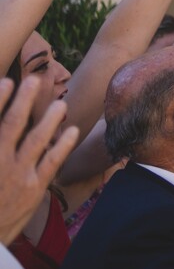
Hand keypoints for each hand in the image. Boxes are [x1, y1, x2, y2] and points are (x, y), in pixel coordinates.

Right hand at [0, 76, 80, 243]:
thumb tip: (4, 128)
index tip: (6, 81)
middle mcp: (0, 162)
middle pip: (11, 125)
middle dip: (23, 101)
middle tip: (34, 79)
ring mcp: (17, 176)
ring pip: (36, 140)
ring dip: (49, 119)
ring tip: (61, 103)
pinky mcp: (33, 189)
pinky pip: (51, 163)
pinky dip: (63, 146)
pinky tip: (72, 132)